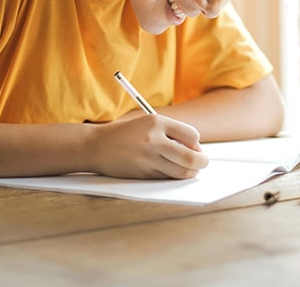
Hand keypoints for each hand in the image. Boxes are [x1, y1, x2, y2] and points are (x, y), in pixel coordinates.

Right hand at [89, 115, 207, 178]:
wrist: (96, 146)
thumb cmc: (126, 134)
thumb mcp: (148, 124)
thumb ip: (172, 133)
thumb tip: (196, 150)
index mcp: (157, 122)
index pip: (192, 135)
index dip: (196, 143)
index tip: (194, 147)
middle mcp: (154, 140)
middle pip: (191, 157)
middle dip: (202, 162)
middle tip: (202, 163)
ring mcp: (148, 158)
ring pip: (182, 171)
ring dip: (190, 172)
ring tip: (188, 168)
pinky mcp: (143, 173)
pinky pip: (167, 177)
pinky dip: (173, 176)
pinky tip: (168, 170)